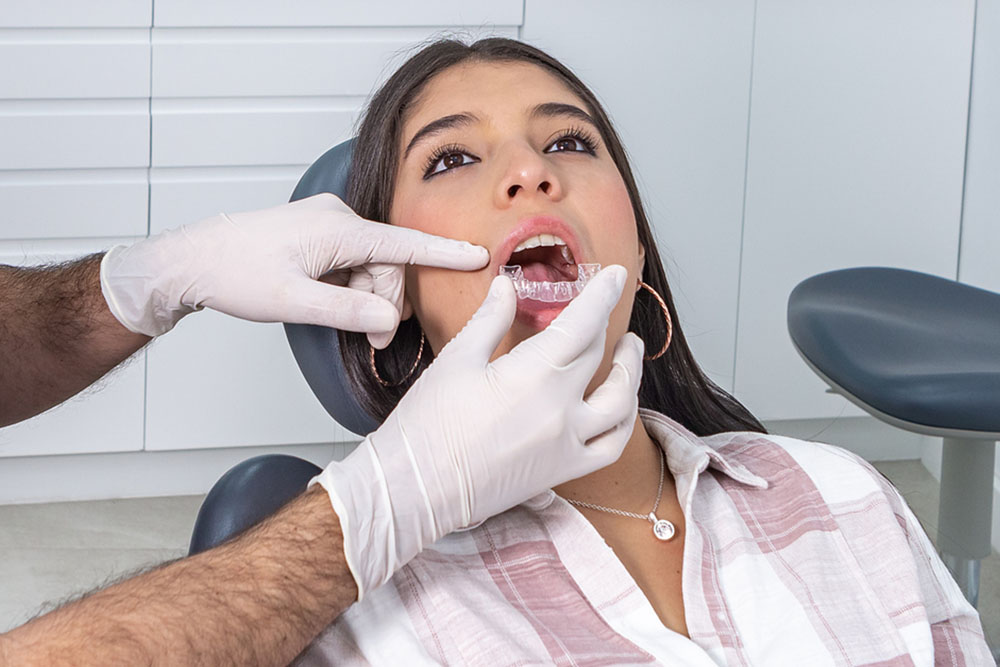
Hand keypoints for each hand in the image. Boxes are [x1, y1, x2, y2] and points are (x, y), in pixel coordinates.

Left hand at [99, 193, 487, 339]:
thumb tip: (387, 321)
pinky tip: (334, 306)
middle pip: (387, 263)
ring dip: (368, 299)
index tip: (478, 254)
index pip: (402, 243)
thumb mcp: (292, 303)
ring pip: (371, 266)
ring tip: (351, 329)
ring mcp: (326, 224)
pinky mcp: (318, 234)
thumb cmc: (234, 275)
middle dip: (385, 303)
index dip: (442, 252)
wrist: (192, 260)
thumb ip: (346, 312)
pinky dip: (352, 289)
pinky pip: (352, 263)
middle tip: (371, 342)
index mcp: (336, 229)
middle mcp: (336, 218)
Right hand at [312, 266, 644, 598]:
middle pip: (597, 357)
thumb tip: (507, 287)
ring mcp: (566, 444)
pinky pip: (610, 446)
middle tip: (603, 306)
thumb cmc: (428, 425)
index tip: (616, 275)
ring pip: (621, 404)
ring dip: (629, 373)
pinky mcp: (562, 471)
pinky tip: (620, 406)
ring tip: (629, 352)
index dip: (602, 295)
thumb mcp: (457, 359)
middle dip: (605, 325)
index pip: (582, 324)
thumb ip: (490, 319)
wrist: (416, 489)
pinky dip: (623, 423)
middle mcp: (560, 410)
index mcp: (533, 375)